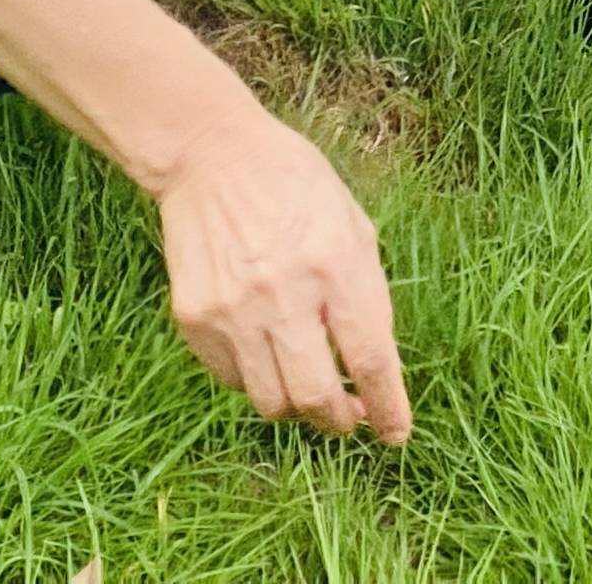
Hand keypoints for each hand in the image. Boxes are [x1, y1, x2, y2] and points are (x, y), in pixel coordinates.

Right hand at [153, 107, 411, 443]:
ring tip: (308, 386)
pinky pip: (232, 379)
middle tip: (349, 417)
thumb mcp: (352, 223)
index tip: (396, 433)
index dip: (388, 406)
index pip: (369, 357)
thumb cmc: (295, 184)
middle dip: (339, 420)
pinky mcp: (195, 319)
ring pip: (270, 401)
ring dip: (297, 406)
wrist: (213, 158)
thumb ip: (366, 291)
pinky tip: (266, 352)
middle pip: (315, 396)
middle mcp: (284, 294)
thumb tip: (373, 361)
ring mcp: (233, 310)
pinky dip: (256, 380)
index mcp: (336, 264)